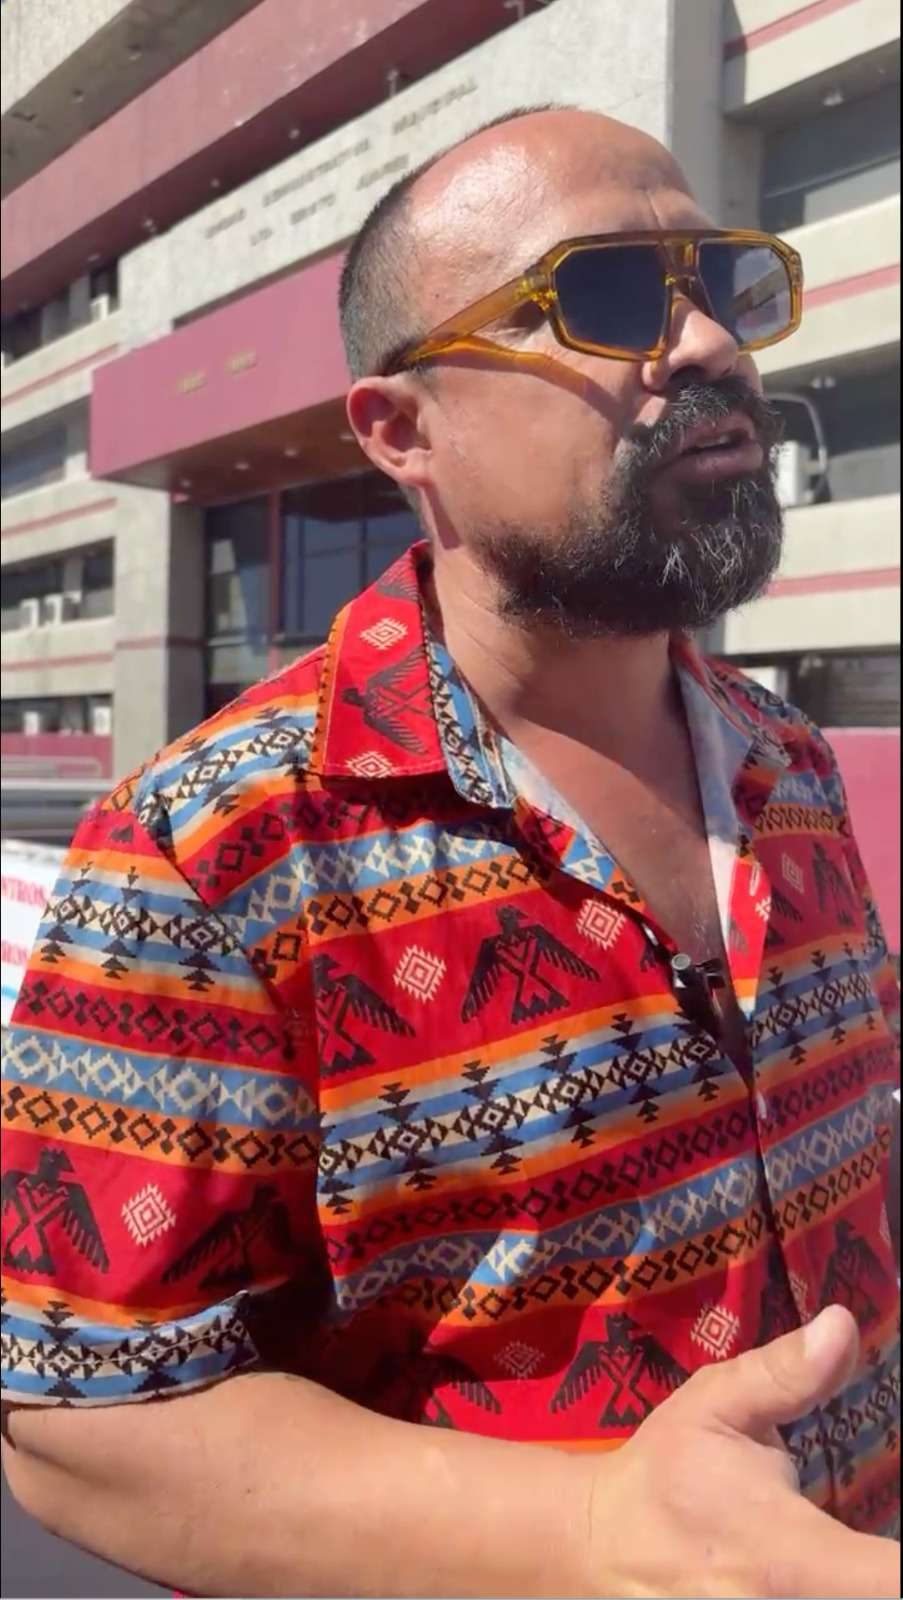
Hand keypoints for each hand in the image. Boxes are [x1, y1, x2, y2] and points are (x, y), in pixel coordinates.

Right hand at [583, 1305, 898, 1597]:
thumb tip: (844, 1324)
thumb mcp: (716, 1403)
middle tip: (874, 1537)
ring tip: (855, 1550)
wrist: (600, 1543)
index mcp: (794, 1557)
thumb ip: (787, 1374)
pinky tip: (825, 1566)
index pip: (893, 1580)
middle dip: (881, 1567)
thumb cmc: (665, 1470)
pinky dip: (831, 1587)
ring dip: (855, 1577)